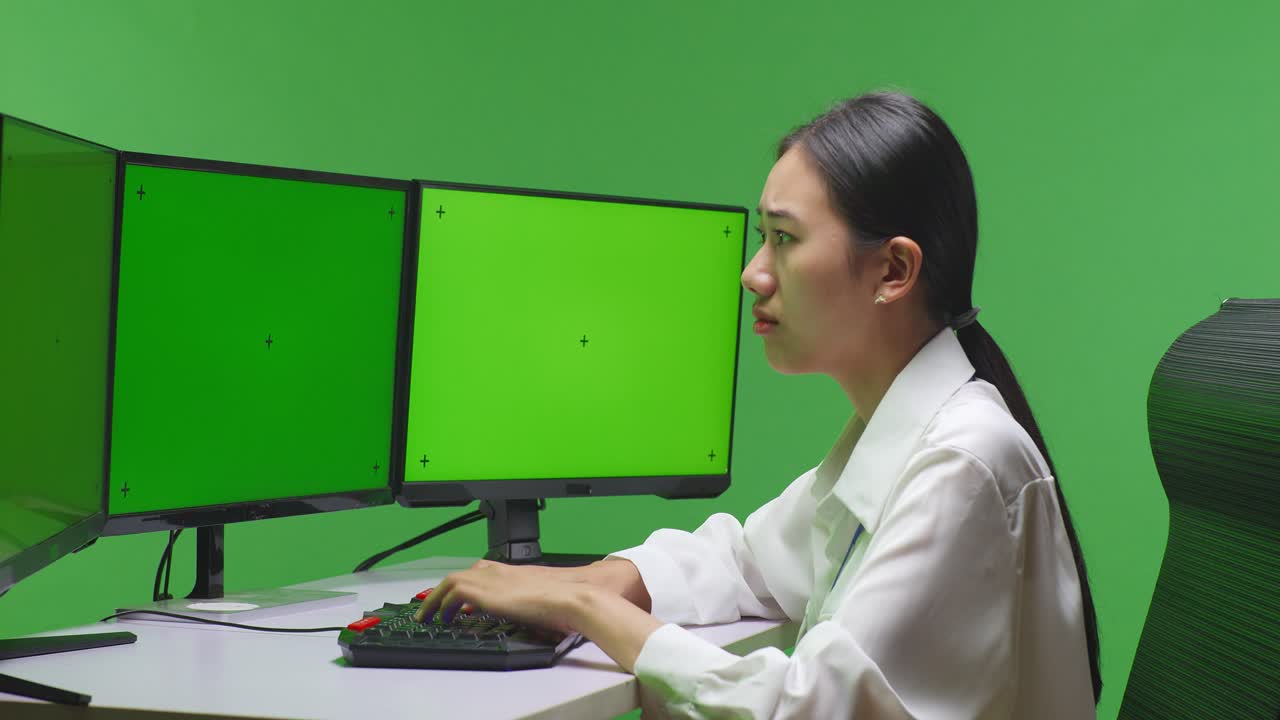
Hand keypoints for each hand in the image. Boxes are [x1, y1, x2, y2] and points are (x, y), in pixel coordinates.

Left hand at [412, 559, 585, 632]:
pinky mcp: (484, 590)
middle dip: (443, 590)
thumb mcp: (538, 600)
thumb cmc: (562, 601)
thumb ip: (523, 603)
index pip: (479, 571)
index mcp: (510, 572)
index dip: (464, 584)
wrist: (568, 597)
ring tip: (429, 615)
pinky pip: (453, 593)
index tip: (456, 599)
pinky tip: (443, 618)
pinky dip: (443, 604)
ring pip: (450, 581)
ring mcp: (490, 579)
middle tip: (433, 606)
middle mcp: (497, 571)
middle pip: (460, 574)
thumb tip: (520, 614)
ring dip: (436, 598)